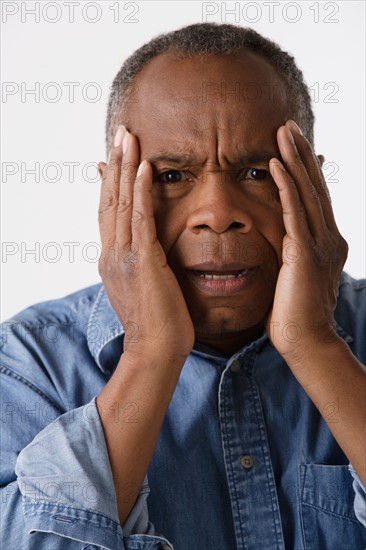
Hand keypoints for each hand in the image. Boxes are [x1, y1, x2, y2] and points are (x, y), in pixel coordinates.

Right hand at [97, 126, 194, 362]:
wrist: (156, 350)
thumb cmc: (157, 323)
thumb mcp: (142, 288)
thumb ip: (139, 265)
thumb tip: (143, 251)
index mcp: (112, 260)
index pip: (109, 214)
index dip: (110, 184)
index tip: (113, 159)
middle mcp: (112, 254)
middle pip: (111, 201)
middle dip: (116, 165)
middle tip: (121, 134)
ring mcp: (124, 257)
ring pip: (122, 203)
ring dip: (126, 167)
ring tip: (129, 138)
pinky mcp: (143, 261)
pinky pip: (141, 219)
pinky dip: (141, 191)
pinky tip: (144, 168)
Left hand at [266, 120, 347, 364]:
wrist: (305, 342)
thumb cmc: (294, 314)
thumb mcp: (296, 275)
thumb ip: (294, 253)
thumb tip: (284, 240)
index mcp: (326, 243)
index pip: (316, 198)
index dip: (307, 169)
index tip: (294, 146)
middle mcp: (329, 238)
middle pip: (315, 187)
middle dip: (302, 154)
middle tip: (288, 126)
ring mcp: (320, 244)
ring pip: (307, 192)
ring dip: (294, 159)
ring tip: (283, 132)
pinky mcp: (304, 253)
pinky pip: (294, 212)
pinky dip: (285, 186)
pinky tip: (275, 164)